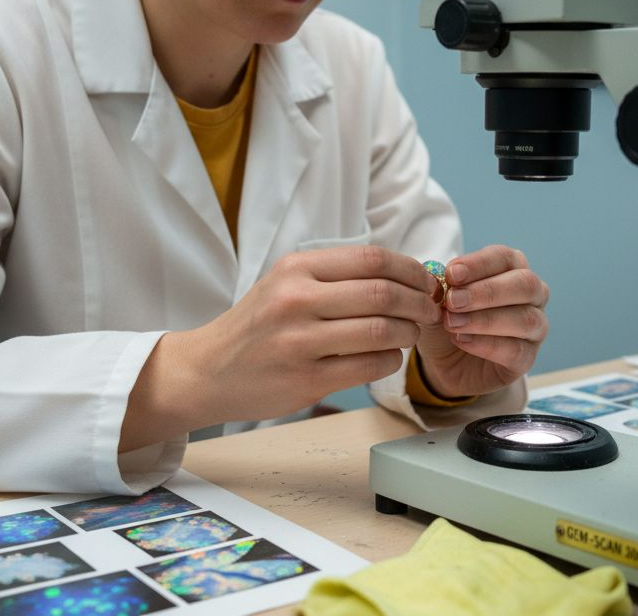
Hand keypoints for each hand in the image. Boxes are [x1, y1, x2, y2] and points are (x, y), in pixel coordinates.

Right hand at [121, 246, 441, 450]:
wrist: (208, 370)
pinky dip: (391, 360)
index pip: (372, 259)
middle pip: (382, 293)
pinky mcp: (306, 380)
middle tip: (430, 311)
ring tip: (409, 334)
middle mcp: (296, 300)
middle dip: (419, 302)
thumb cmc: (257, 326)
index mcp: (296, 268)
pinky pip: (369, 366)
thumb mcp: (286, 284)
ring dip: (408, 333)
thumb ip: (336, 276)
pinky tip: (388, 357)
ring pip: (381, 331)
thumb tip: (404, 274)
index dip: (411, 270)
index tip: (427, 282)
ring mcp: (300, 341)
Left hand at [415, 245, 548, 398]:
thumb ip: (438, 287)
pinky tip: (462, 341)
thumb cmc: (447, 320)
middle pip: (525, 284)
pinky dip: (487, 345)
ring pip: (525, 319)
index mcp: (511, 270)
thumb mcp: (436, 301)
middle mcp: (532, 295)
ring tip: (453, 323)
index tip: (451, 274)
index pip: (505, 258)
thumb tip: (436, 277)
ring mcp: (535, 327)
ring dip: (485, 320)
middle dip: (487, 291)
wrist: (444, 361)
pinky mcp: (527, 358)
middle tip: (453, 300)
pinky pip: (516, 350)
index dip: (479, 264)